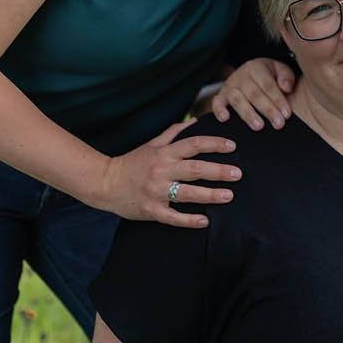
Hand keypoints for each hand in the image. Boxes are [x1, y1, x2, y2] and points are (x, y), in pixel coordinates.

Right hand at [98, 117, 241, 226]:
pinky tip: (204, 221)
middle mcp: (162, 171)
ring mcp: (156, 191)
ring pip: (187, 193)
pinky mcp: (151, 210)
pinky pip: (173, 216)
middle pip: (195, 169)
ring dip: (210, 194)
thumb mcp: (151, 144)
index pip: (193, 144)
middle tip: (238, 173)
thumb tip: (194, 121)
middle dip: (218, 171)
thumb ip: (173, 133)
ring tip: (229, 195)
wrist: (105, 183)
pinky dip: (189, 219)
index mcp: (164, 154)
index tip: (232, 146)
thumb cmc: (131, 163)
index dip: (214, 144)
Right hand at [211, 58, 294, 129]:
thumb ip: (286, 77)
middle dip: (268, 110)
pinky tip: (225, 118)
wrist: (250, 73)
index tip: (287, 114)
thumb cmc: (267, 75)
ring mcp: (229, 86)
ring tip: (259, 126)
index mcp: (256, 67)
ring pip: (238, 100)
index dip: (278, 100)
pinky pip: (216, 102)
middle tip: (278, 124)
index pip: (268, 85)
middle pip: (255, 94)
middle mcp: (241, 76)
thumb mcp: (280, 70)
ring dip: (248, 114)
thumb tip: (286, 88)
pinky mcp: (221, 96)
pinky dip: (219, 110)